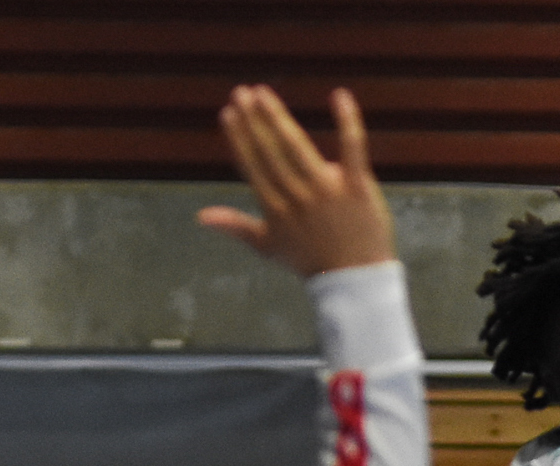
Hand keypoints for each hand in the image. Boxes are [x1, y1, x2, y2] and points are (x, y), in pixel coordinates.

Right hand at [197, 86, 392, 277]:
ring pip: (297, 147)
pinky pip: (353, 148)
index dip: (239, 138)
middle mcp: (297, 197)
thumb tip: (201, 216)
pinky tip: (339, 95)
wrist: (353, 280)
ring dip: (278, 117)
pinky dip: (347, 122)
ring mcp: (327, 191)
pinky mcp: (357, 187)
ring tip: (263, 93)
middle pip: (270, 152)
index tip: (228, 112)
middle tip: (242, 92)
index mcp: (274, 209)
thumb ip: (235, 226)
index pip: (253, 166)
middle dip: (253, 120)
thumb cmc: (310, 262)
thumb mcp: (267, 247)